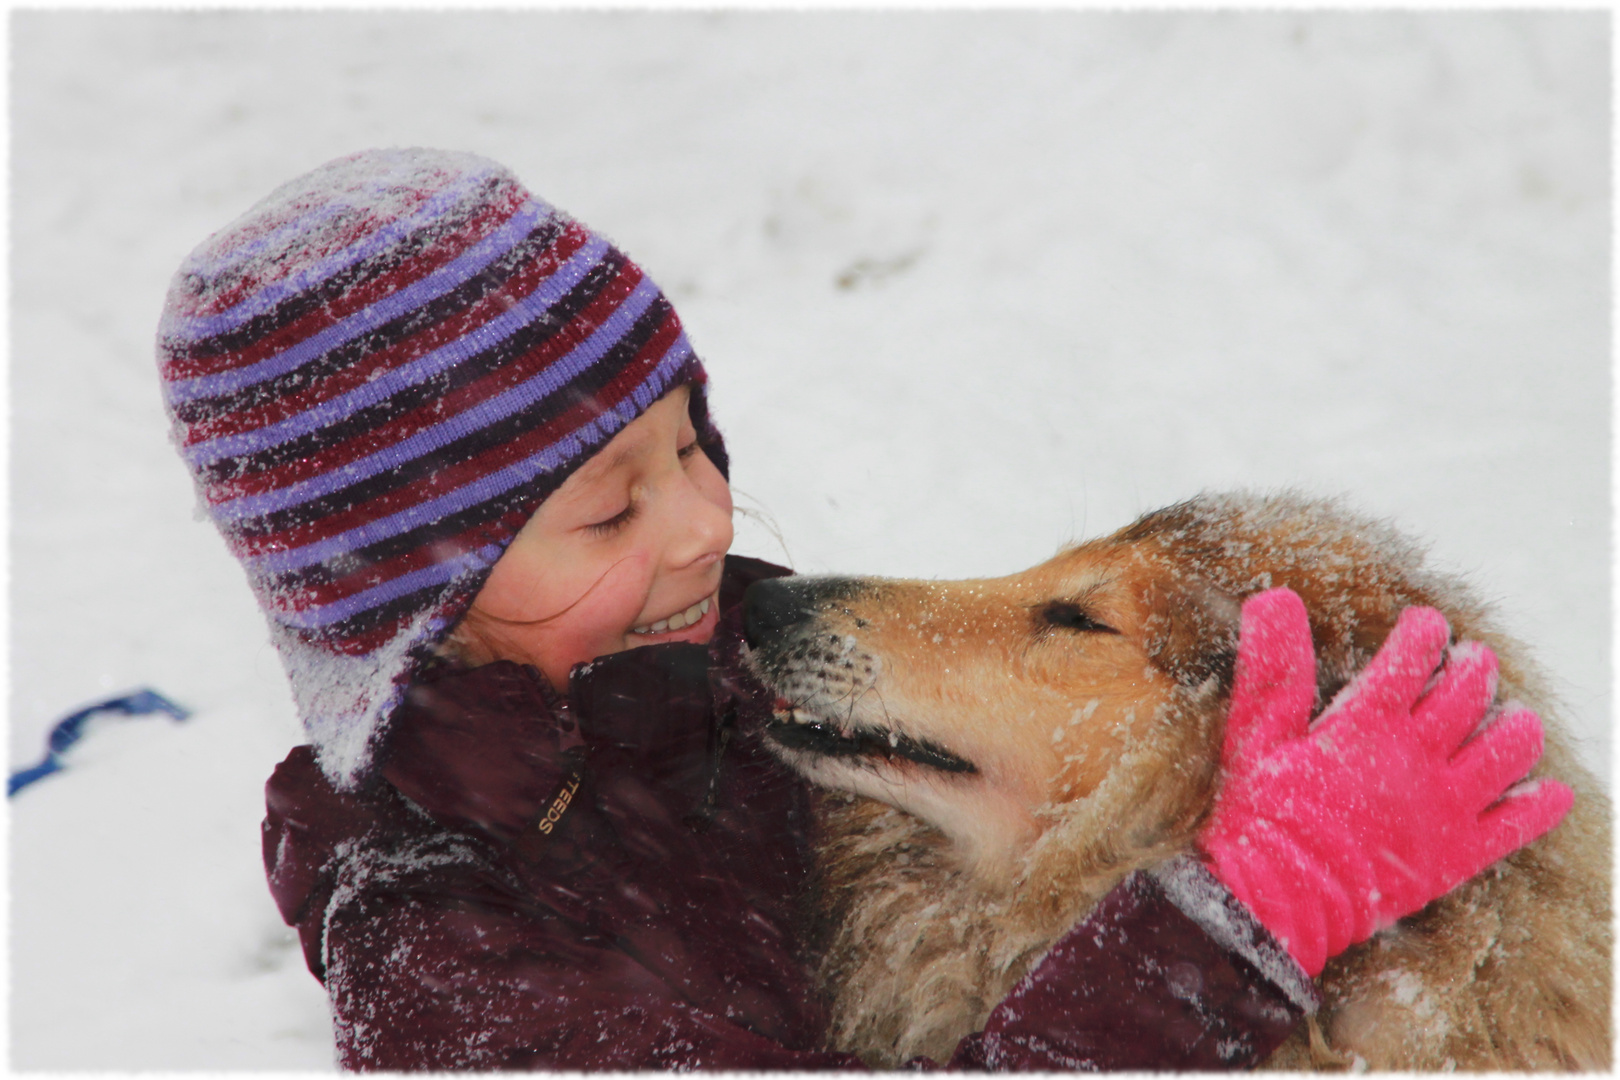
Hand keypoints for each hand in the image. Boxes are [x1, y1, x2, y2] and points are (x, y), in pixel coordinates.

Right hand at [1198, 588, 1572, 976]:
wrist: (1281, 898)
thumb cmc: (1259, 815)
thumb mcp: (1254, 734)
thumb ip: (1271, 665)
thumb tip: (1274, 596)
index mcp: (1368, 722)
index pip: (1413, 654)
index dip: (1424, 630)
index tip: (1423, 623)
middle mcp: (1417, 756)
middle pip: (1469, 691)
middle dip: (1473, 666)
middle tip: (1467, 662)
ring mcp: (1445, 805)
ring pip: (1508, 748)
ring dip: (1514, 725)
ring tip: (1506, 716)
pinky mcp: (1459, 853)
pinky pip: (1519, 823)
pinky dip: (1540, 803)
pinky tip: (1548, 790)